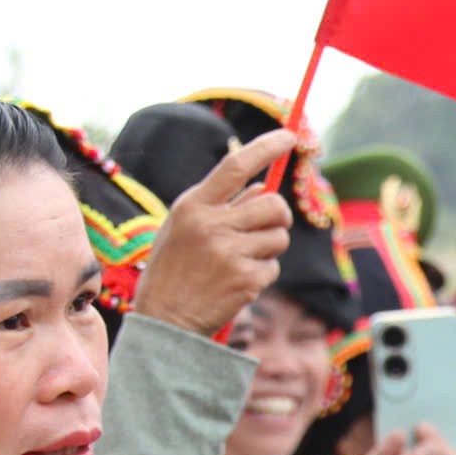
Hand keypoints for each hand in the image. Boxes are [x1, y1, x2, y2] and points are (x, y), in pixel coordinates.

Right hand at [129, 128, 296, 337]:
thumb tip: (263, 188)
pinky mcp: (245, 279)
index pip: (236, 166)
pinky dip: (262, 275)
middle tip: (267, 229)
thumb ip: (222, 205)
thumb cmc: (175, 268)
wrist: (165, 319)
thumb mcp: (185, 227)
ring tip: (239, 262)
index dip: (266, 148)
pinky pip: (273, 267)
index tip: (290, 136)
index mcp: (194, 205)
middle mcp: (211, 224)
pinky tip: (237, 283)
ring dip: (269, 249)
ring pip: (279, 237)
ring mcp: (229, 252)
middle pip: (274, 205)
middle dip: (279, 218)